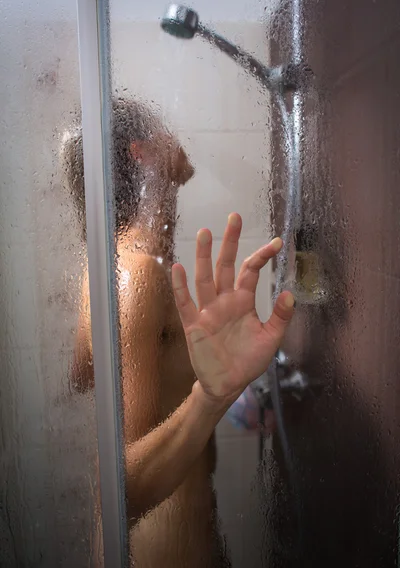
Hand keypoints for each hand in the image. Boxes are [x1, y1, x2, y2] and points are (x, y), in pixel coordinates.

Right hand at [172, 213, 294, 411]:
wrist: (228, 384)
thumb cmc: (248, 360)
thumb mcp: (271, 339)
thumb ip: (280, 317)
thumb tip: (290, 293)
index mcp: (243, 301)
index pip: (250, 271)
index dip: (262, 256)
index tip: (277, 242)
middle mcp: (224, 300)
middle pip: (225, 265)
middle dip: (229, 242)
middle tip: (234, 217)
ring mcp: (208, 311)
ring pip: (205, 278)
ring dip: (204, 256)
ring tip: (205, 233)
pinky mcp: (194, 325)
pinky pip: (186, 303)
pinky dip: (181, 287)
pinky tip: (178, 267)